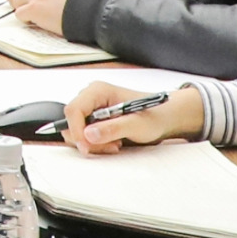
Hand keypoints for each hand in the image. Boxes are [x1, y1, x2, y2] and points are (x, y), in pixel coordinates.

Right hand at [61, 81, 206, 155]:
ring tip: (115, 143)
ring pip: (77, 132)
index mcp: (98, 91)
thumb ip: (113, 128)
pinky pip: (84, 136)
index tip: (87, 146)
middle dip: (88, 140)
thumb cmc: (154, 115)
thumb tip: (89, 134)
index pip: (73, 110)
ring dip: (93, 144)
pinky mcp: (93, 121)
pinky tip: (113, 142)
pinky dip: (96, 144)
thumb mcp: (136, 124)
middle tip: (110, 146)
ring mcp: (91, 110)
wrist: (164, 117)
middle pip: (72, 123)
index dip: (76, 130)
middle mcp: (91, 98)